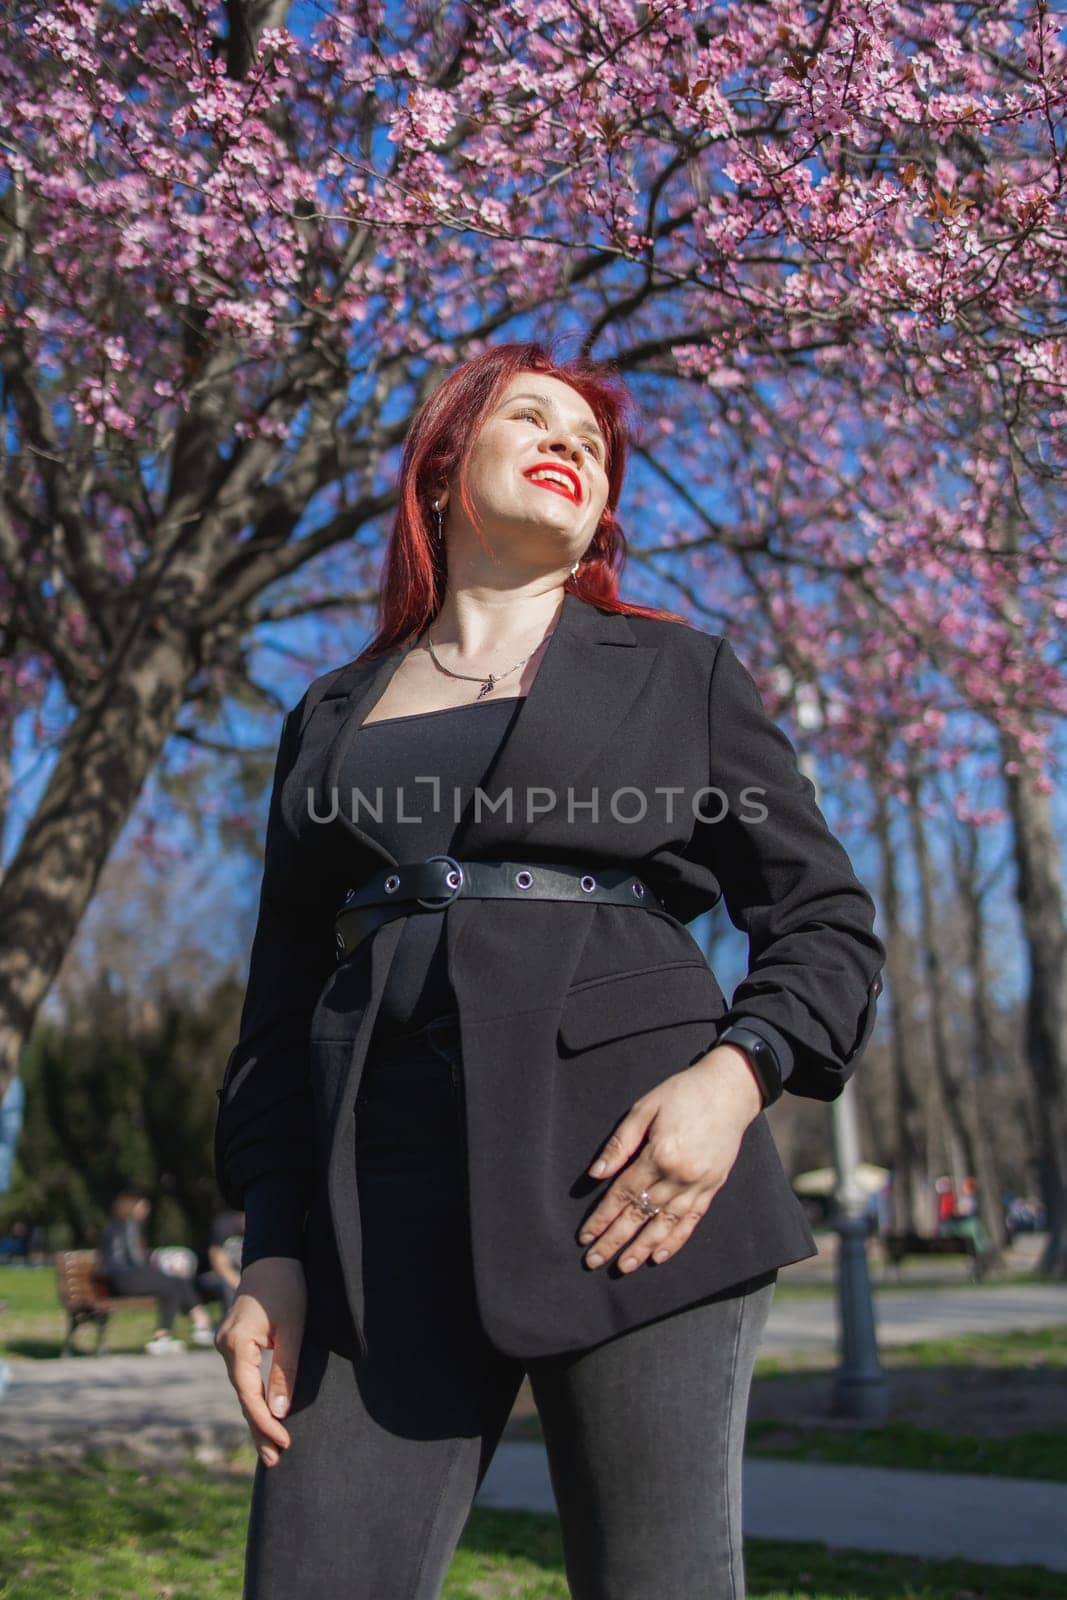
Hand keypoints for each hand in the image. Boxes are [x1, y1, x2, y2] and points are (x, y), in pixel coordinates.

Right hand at [214, 1256, 306, 1468]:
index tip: (285, 1442)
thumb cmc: (286, 1288)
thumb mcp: (292, 1328)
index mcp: (236, 1343)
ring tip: (271, 1451)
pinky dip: (254, 1400)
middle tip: (275, 1462)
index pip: (249, 1394)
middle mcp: (225, 1347)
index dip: (265, 1422)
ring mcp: (227, 1345)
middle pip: (242, 1397)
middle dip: (258, 1430)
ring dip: (256, 1418)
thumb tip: (279, 1413)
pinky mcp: (236, 1344)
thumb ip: (285, 1371)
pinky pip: (244, 1379)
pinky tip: (264, 1418)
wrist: (273, 1257)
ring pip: (242, 1390)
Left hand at [577, 1044, 764, 1273]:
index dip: (602, 1217)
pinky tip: (658, 1256)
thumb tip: (597, 1174)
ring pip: (665, 1225)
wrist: (730, 1089)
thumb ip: (620, 1143)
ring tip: (623, 1266)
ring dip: (642, 1248)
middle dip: (615, 1240)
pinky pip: (691, 1221)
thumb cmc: (682, 1093)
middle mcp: (679, 1176)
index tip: (585, 1236)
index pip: (623, 1194)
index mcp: (659, 1154)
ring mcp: (698, 1185)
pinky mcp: (712, 1188)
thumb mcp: (645, 1108)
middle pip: (640, 1215)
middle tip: (594, 1260)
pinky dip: (675, 1241)